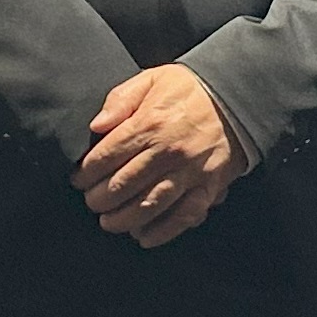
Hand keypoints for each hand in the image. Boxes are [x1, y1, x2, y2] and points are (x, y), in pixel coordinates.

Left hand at [77, 64, 243, 247]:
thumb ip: (120, 100)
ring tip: (109, 222)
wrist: (237, 98)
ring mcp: (190, 172)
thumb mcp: (152, 80)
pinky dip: (161, 231)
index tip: (79, 179)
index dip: (86, 173)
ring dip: (122, 220)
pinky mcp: (209, 187)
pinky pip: (183, 216)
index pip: (106, 157)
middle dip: (99, 199)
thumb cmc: (189, 90)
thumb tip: (95, 126)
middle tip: (92, 202)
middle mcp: (168, 151)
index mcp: (150, 123)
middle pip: (123, 185)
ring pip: (148, 206)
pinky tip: (143, 236)